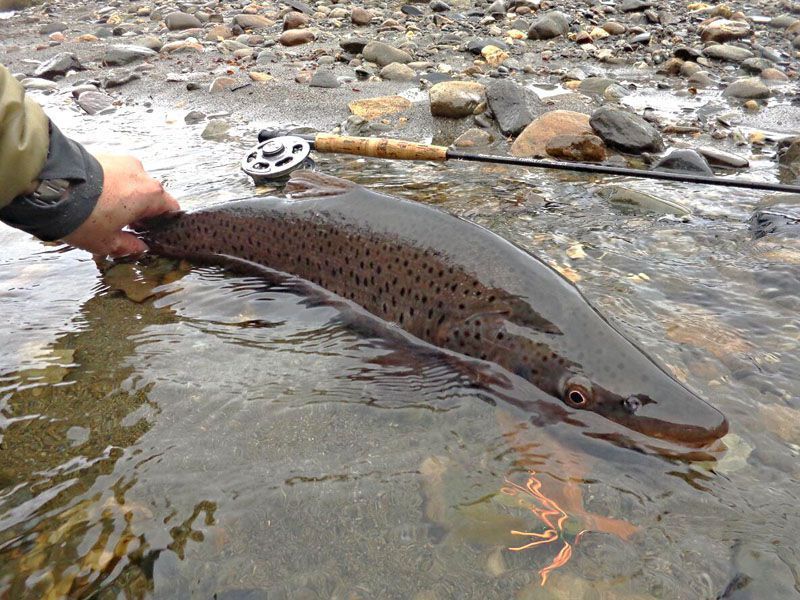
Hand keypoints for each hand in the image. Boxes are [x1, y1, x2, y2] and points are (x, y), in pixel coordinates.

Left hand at [63, 154, 179, 256]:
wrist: (49, 185)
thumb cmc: (84, 217)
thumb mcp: (106, 242)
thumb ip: (129, 246)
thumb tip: (140, 248)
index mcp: (150, 194)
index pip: (170, 208)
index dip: (162, 223)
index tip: (150, 232)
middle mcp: (141, 173)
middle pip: (150, 194)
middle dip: (139, 209)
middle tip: (122, 225)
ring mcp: (122, 161)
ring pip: (131, 182)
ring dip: (123, 195)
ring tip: (102, 210)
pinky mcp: (103, 154)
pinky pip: (114, 173)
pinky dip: (109, 184)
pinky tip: (92, 197)